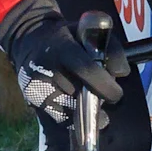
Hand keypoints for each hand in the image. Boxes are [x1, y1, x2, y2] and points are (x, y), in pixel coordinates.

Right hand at [0, 0, 126, 122]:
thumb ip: (111, 49)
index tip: (117, 95)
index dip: (104, 86)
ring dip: (85, 108)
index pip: (86, 70)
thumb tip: (121, 73)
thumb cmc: (67, 36)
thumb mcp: (90, 32)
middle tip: (105, 96)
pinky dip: (73, 118)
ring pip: (70, 109)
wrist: (30, 40)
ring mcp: (36, 86)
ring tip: (86, 95)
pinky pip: (60, 118)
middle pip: (79, 93)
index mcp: (62, 47)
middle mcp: (47, 67)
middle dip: (96, 99)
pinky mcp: (33, 100)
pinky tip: (77, 108)